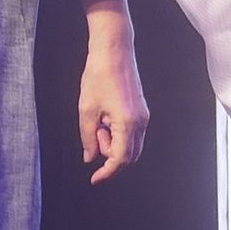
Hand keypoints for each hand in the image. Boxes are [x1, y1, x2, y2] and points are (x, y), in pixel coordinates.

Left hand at [77, 7, 148, 183]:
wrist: (113, 50)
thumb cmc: (98, 75)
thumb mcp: (86, 109)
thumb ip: (87, 137)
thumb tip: (89, 158)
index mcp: (128, 123)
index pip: (120, 159)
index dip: (107, 172)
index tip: (94, 179)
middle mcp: (141, 122)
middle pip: (129, 156)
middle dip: (110, 154)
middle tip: (94, 134)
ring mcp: (144, 116)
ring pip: (131, 145)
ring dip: (113, 143)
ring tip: (98, 121)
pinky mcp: (141, 110)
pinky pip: (132, 133)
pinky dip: (118, 133)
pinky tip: (104, 118)